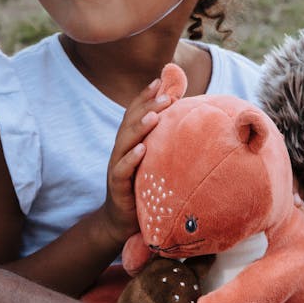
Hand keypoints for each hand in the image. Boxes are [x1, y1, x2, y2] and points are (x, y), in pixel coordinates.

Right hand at [102, 81, 170, 244]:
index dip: (145, 96)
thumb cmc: (144, 187)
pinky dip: (131, 159)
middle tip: (166, 96)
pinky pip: (122, 170)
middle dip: (147, 106)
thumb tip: (186, 119)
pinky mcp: (118, 186)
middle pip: (131, 122)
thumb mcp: (156, 161)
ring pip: (125, 142)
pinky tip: (142, 150)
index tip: (160, 79)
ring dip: (139, 127)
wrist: (123, 222)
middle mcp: (122, 150)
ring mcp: (117, 167)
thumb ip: (164, 140)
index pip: (135, 112)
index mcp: (131, 141)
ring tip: (154, 116)